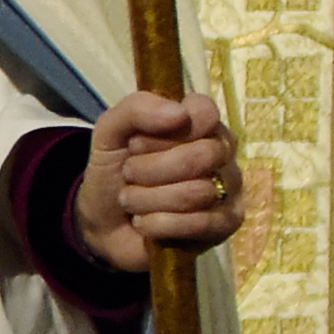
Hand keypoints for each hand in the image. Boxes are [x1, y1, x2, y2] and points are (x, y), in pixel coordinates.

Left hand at [73, 91, 241, 273]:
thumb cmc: (114, 171)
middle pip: (201, 155)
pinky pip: (199, 223)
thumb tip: (180, 114)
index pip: (204, 112)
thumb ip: (137, 109)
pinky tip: (144, 222)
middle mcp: (220, 152)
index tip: (135, 143)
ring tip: (132, 200)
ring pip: (196, 192)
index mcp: (197, 122)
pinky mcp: (226, 224)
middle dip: (150, 169)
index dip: (164, 131)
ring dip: (147, 199)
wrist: (104, 222)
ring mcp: (228, 188)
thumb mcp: (110, 132)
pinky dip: (158, 224)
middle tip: (129, 174)